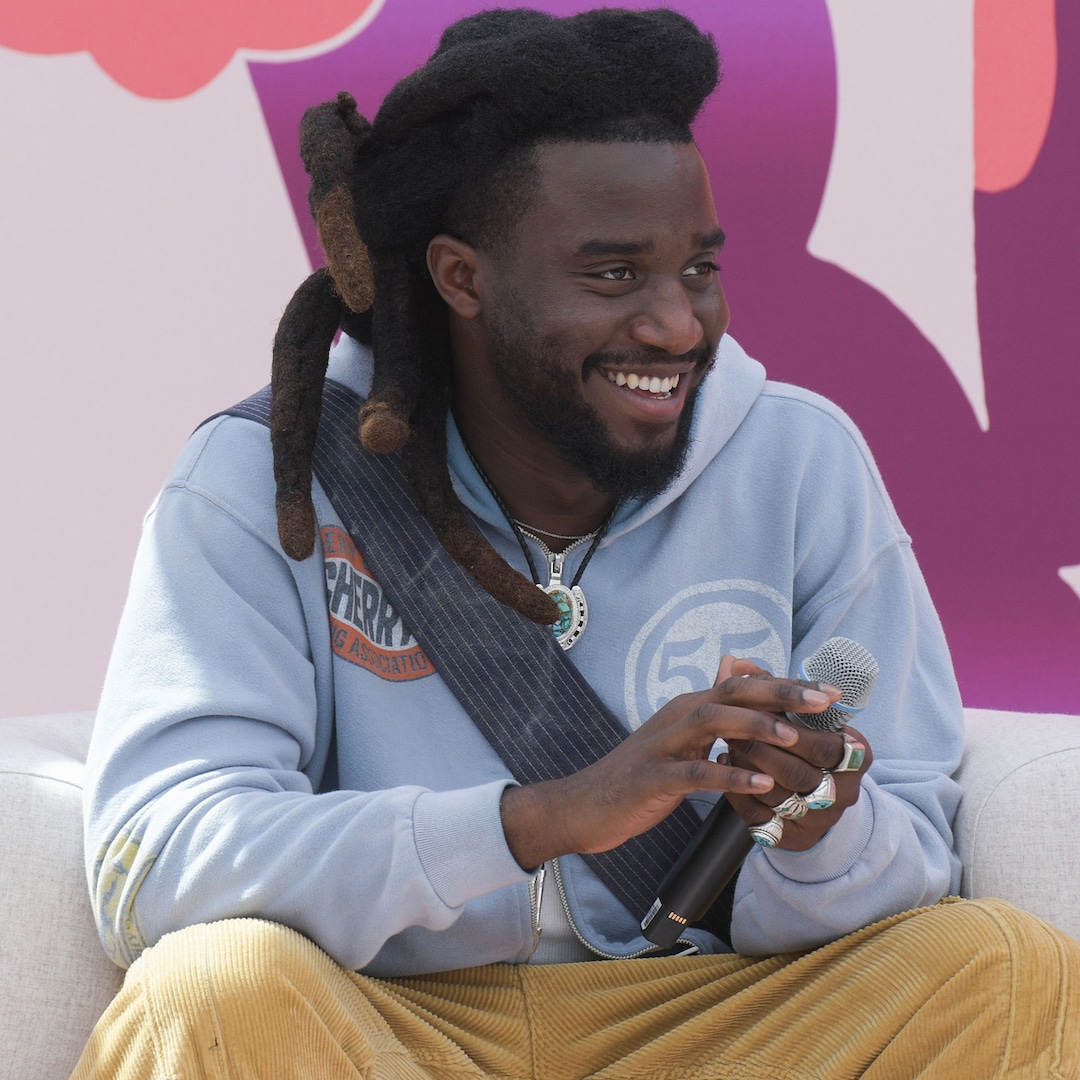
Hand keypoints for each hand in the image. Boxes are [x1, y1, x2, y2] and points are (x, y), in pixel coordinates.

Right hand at [500, 655, 843, 868]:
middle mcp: (678, 716)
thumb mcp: (681, 744)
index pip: (743, 685)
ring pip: (712, 721)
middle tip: (824, 699)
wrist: (585, 805)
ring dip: (755, 727)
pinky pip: (694, 773)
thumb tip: (745, 701)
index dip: (786, 685)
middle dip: (781, 692)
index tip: (829, 692)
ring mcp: (663, 745)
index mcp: (689, 708)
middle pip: (732, 692)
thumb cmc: (639, 778)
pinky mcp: (653, 777)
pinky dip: (728, 776)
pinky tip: (759, 784)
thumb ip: (713, 722)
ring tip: (794, 736)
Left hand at [719, 656, 873, 850]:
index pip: (823, 742)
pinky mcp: (794, 839)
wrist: (817, 800)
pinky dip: (737, 792)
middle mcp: (845, 792)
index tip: (756, 708)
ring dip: (745, 768)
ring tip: (727, 746)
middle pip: (797, 771)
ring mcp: (820, 819)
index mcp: (857, 757)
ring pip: (777, 795)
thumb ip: (770, 689)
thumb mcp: (800, 715)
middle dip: (760, 747)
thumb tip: (733, 662)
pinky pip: (759, 818)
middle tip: (731, 729)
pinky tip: (724, 771)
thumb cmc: (805, 744)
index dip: (785, 725)